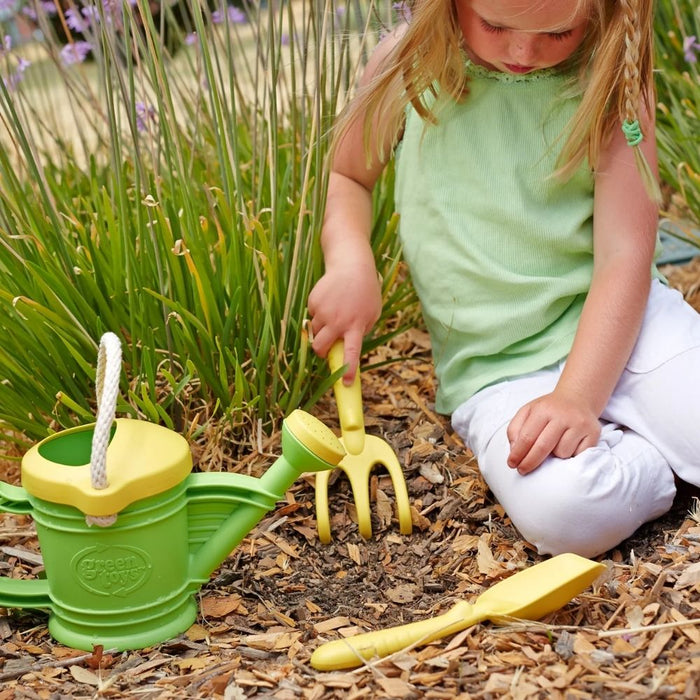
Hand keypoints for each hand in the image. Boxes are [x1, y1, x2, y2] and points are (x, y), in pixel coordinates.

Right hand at [307, 260, 381, 382]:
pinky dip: (319, 313)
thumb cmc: (366, 291)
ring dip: (322, 329)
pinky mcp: (314, 301)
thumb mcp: (372, 313)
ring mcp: (324, 311)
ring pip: (315, 331)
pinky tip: (329, 300)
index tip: (344, 383)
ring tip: (334, 312)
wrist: (351, 265)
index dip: (347, 369)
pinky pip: (312, 315)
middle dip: (320, 352)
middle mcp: (338, 321)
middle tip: (325, 348)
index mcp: (356, 326)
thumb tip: (346, 346)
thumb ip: (361, 331)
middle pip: (320, 347)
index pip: (351, 353)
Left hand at [506, 391, 600, 474]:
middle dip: (530, 462)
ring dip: (554, 456)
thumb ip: (515, 428)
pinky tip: (569, 446)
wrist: (577, 399)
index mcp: (543, 410)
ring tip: (554, 446)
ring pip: (562, 453)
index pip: (527, 437)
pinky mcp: (593, 433)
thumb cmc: (549, 409)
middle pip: (543, 447)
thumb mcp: (528, 411)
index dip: (518, 454)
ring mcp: (579, 424)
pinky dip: (571, 455)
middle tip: (522, 470)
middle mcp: (563, 416)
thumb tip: (514, 449)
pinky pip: (578, 455)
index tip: (512, 464)